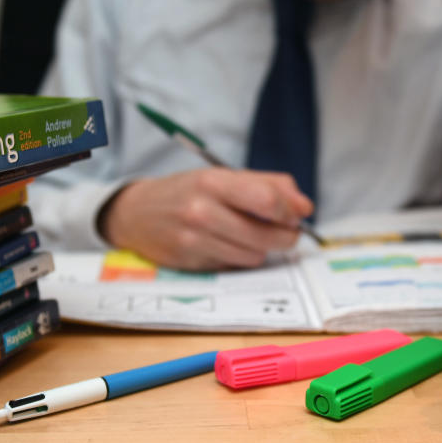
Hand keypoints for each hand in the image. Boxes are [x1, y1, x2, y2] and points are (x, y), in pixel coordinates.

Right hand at [98, 168, 313, 270]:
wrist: (136, 214)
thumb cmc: (187, 191)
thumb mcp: (222, 176)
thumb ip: (267, 185)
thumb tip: (305, 207)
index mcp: (213, 182)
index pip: (267, 201)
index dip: (290, 211)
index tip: (297, 213)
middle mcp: (202, 212)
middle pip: (267, 235)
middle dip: (286, 235)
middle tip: (285, 229)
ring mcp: (195, 241)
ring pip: (255, 255)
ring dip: (262, 248)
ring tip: (249, 234)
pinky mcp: (192, 264)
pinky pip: (235, 266)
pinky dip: (240, 257)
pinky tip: (227, 244)